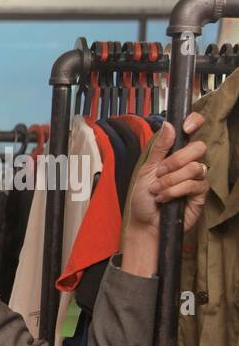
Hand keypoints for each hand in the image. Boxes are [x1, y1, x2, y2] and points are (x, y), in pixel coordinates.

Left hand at [117, 111, 208, 276]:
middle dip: (175, 161)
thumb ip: (159, 148)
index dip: (194, 123)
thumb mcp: (146, 170)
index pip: (193, 131)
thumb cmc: (144, 198)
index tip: (186, 127)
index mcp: (176, 154)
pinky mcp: (200, 194)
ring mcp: (197, 178)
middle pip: (198, 148)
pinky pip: (194, 185)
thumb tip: (169, 125)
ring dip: (170, 180)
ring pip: (194, 168)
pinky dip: (174, 191)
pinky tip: (164, 198)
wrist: (144, 223)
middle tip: (159, 174)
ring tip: (157, 191)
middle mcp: (189, 164)